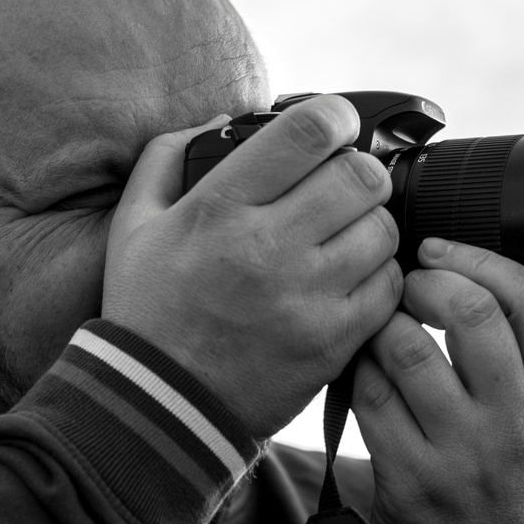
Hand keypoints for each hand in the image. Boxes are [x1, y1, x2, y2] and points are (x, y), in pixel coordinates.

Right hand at [102, 95, 402, 438]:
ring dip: (370, 222)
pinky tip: (350, 278)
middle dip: (359, 170)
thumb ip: (167, 158)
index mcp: (219, 208)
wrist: (160, 406)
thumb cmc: (147, 310)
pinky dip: (379, 275)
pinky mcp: (333, 341)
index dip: (334, 116)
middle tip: (343, 184)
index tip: (334, 126)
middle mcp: (268, 248)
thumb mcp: (133, 225)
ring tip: (344, 235)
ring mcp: (307, 298)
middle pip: (360, 176)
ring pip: (383, 228)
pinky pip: (389, 286)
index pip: (306, 132)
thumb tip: (222, 119)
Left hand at [353, 237, 523, 523]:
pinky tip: (362, 372)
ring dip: (382, 326)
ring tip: (381, 330)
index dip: (484, 260)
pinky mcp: (411, 480)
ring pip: (407, 349)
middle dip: (424, 282)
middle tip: (405, 285)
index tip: (441, 250)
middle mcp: (514, 423)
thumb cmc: (511, 477)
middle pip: (472, 314)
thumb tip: (477, 268)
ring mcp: (462, 454)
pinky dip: (357, 372)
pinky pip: (370, 397)